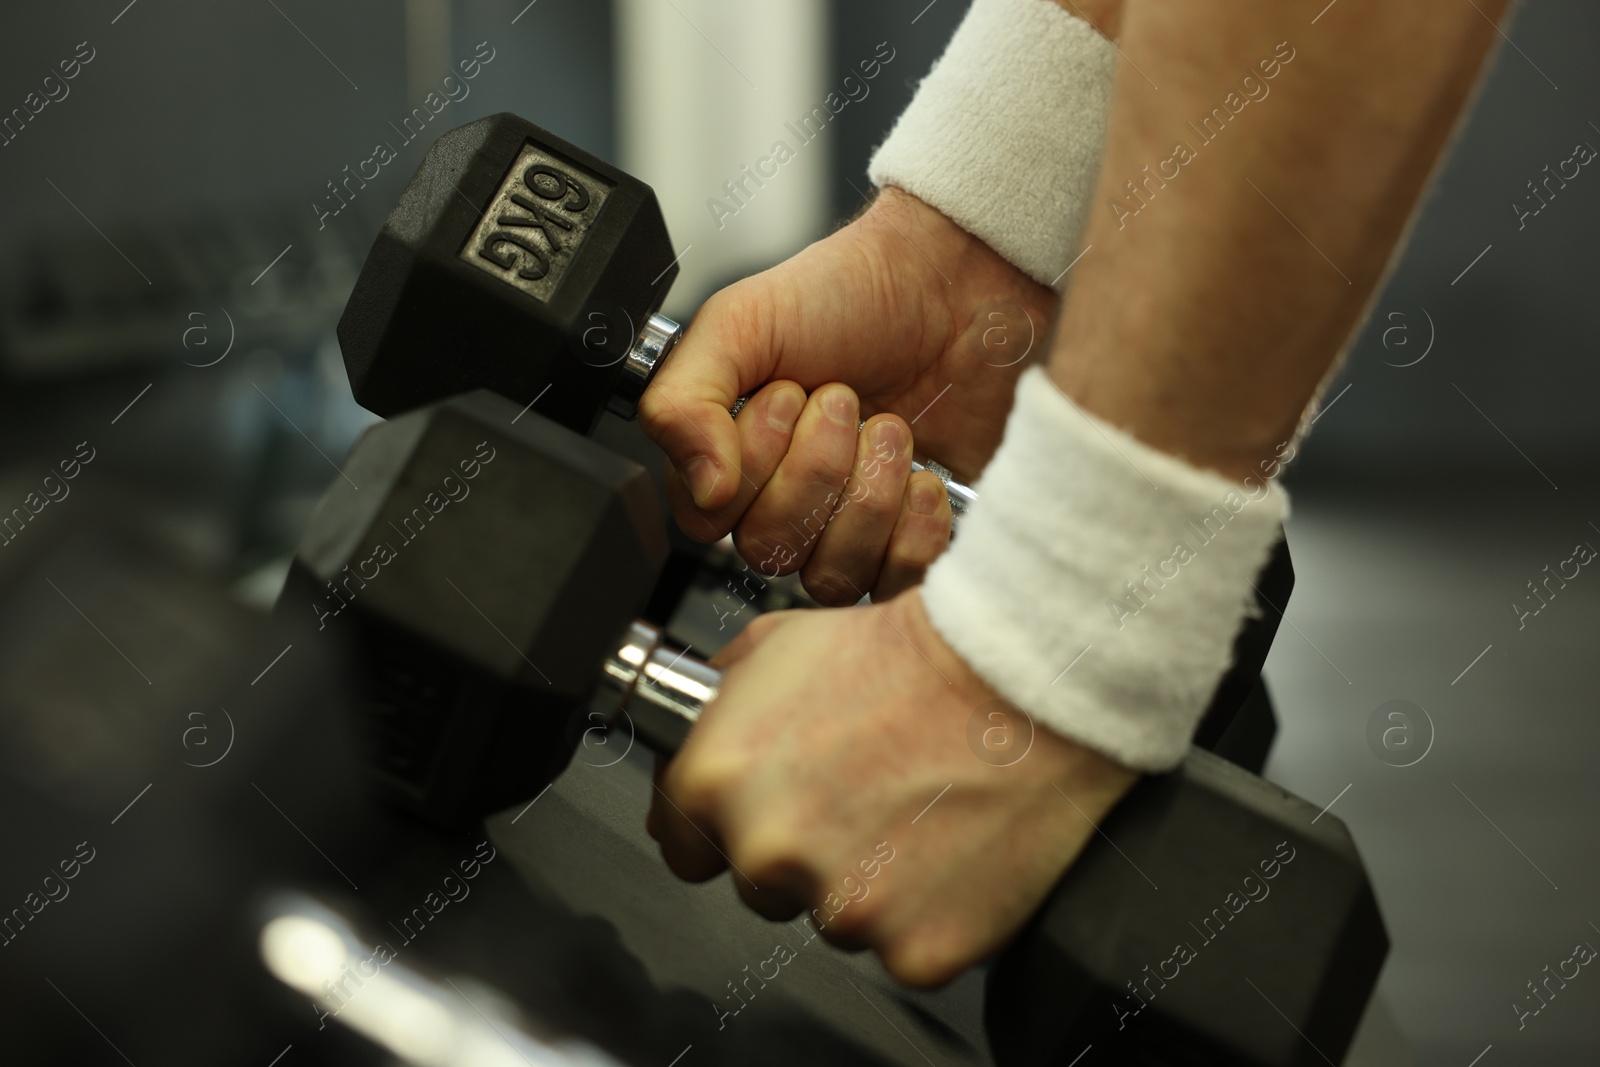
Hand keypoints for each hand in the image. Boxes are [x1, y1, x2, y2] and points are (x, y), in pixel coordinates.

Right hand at [637, 189, 1055, 604]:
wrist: (953, 286)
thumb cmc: (849, 295)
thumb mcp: (738, 321)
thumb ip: (682, 401)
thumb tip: (701, 489)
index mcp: (731, 454)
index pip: (707, 521)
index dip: (749, 467)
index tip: (785, 396)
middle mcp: (785, 500)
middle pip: (770, 550)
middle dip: (816, 468)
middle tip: (844, 401)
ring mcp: (848, 525)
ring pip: (831, 575)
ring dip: (866, 493)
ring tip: (888, 429)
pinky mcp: (910, 541)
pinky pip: (895, 585)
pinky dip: (913, 528)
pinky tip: (921, 476)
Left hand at [645, 591, 1139, 986]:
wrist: (1022, 677)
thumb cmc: (914, 654)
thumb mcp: (784, 642)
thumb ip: (722, 702)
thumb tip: (697, 732)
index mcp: (716, 779)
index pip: (681, 841)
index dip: (723, 822)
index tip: (768, 807)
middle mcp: (767, 851)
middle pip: (758, 884)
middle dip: (799, 850)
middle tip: (862, 795)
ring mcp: (841, 909)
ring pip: (832, 917)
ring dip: (864, 882)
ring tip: (916, 811)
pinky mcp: (914, 949)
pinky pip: (903, 948)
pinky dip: (926, 913)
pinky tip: (950, 850)